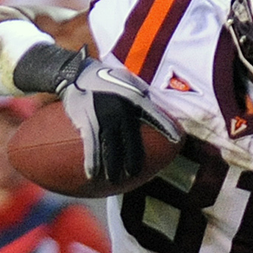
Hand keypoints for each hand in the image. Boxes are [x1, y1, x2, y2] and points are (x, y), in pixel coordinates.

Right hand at [60, 56, 180, 182]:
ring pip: (112, 149)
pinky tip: (93, 174)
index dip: (166, 127)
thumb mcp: (125, 79)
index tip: (177, 139)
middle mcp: (122, 110)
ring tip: (114, 180)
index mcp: (133, 99)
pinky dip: (92, 162)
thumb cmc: (102, 76)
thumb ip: (138, 90)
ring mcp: (105, 118)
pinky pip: (91, 147)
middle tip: (134, 173)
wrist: (75, 72)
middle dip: (134, 160)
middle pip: (131, 142)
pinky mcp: (87, 122)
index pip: (154, 115)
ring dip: (113, 167)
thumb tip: (151, 100)